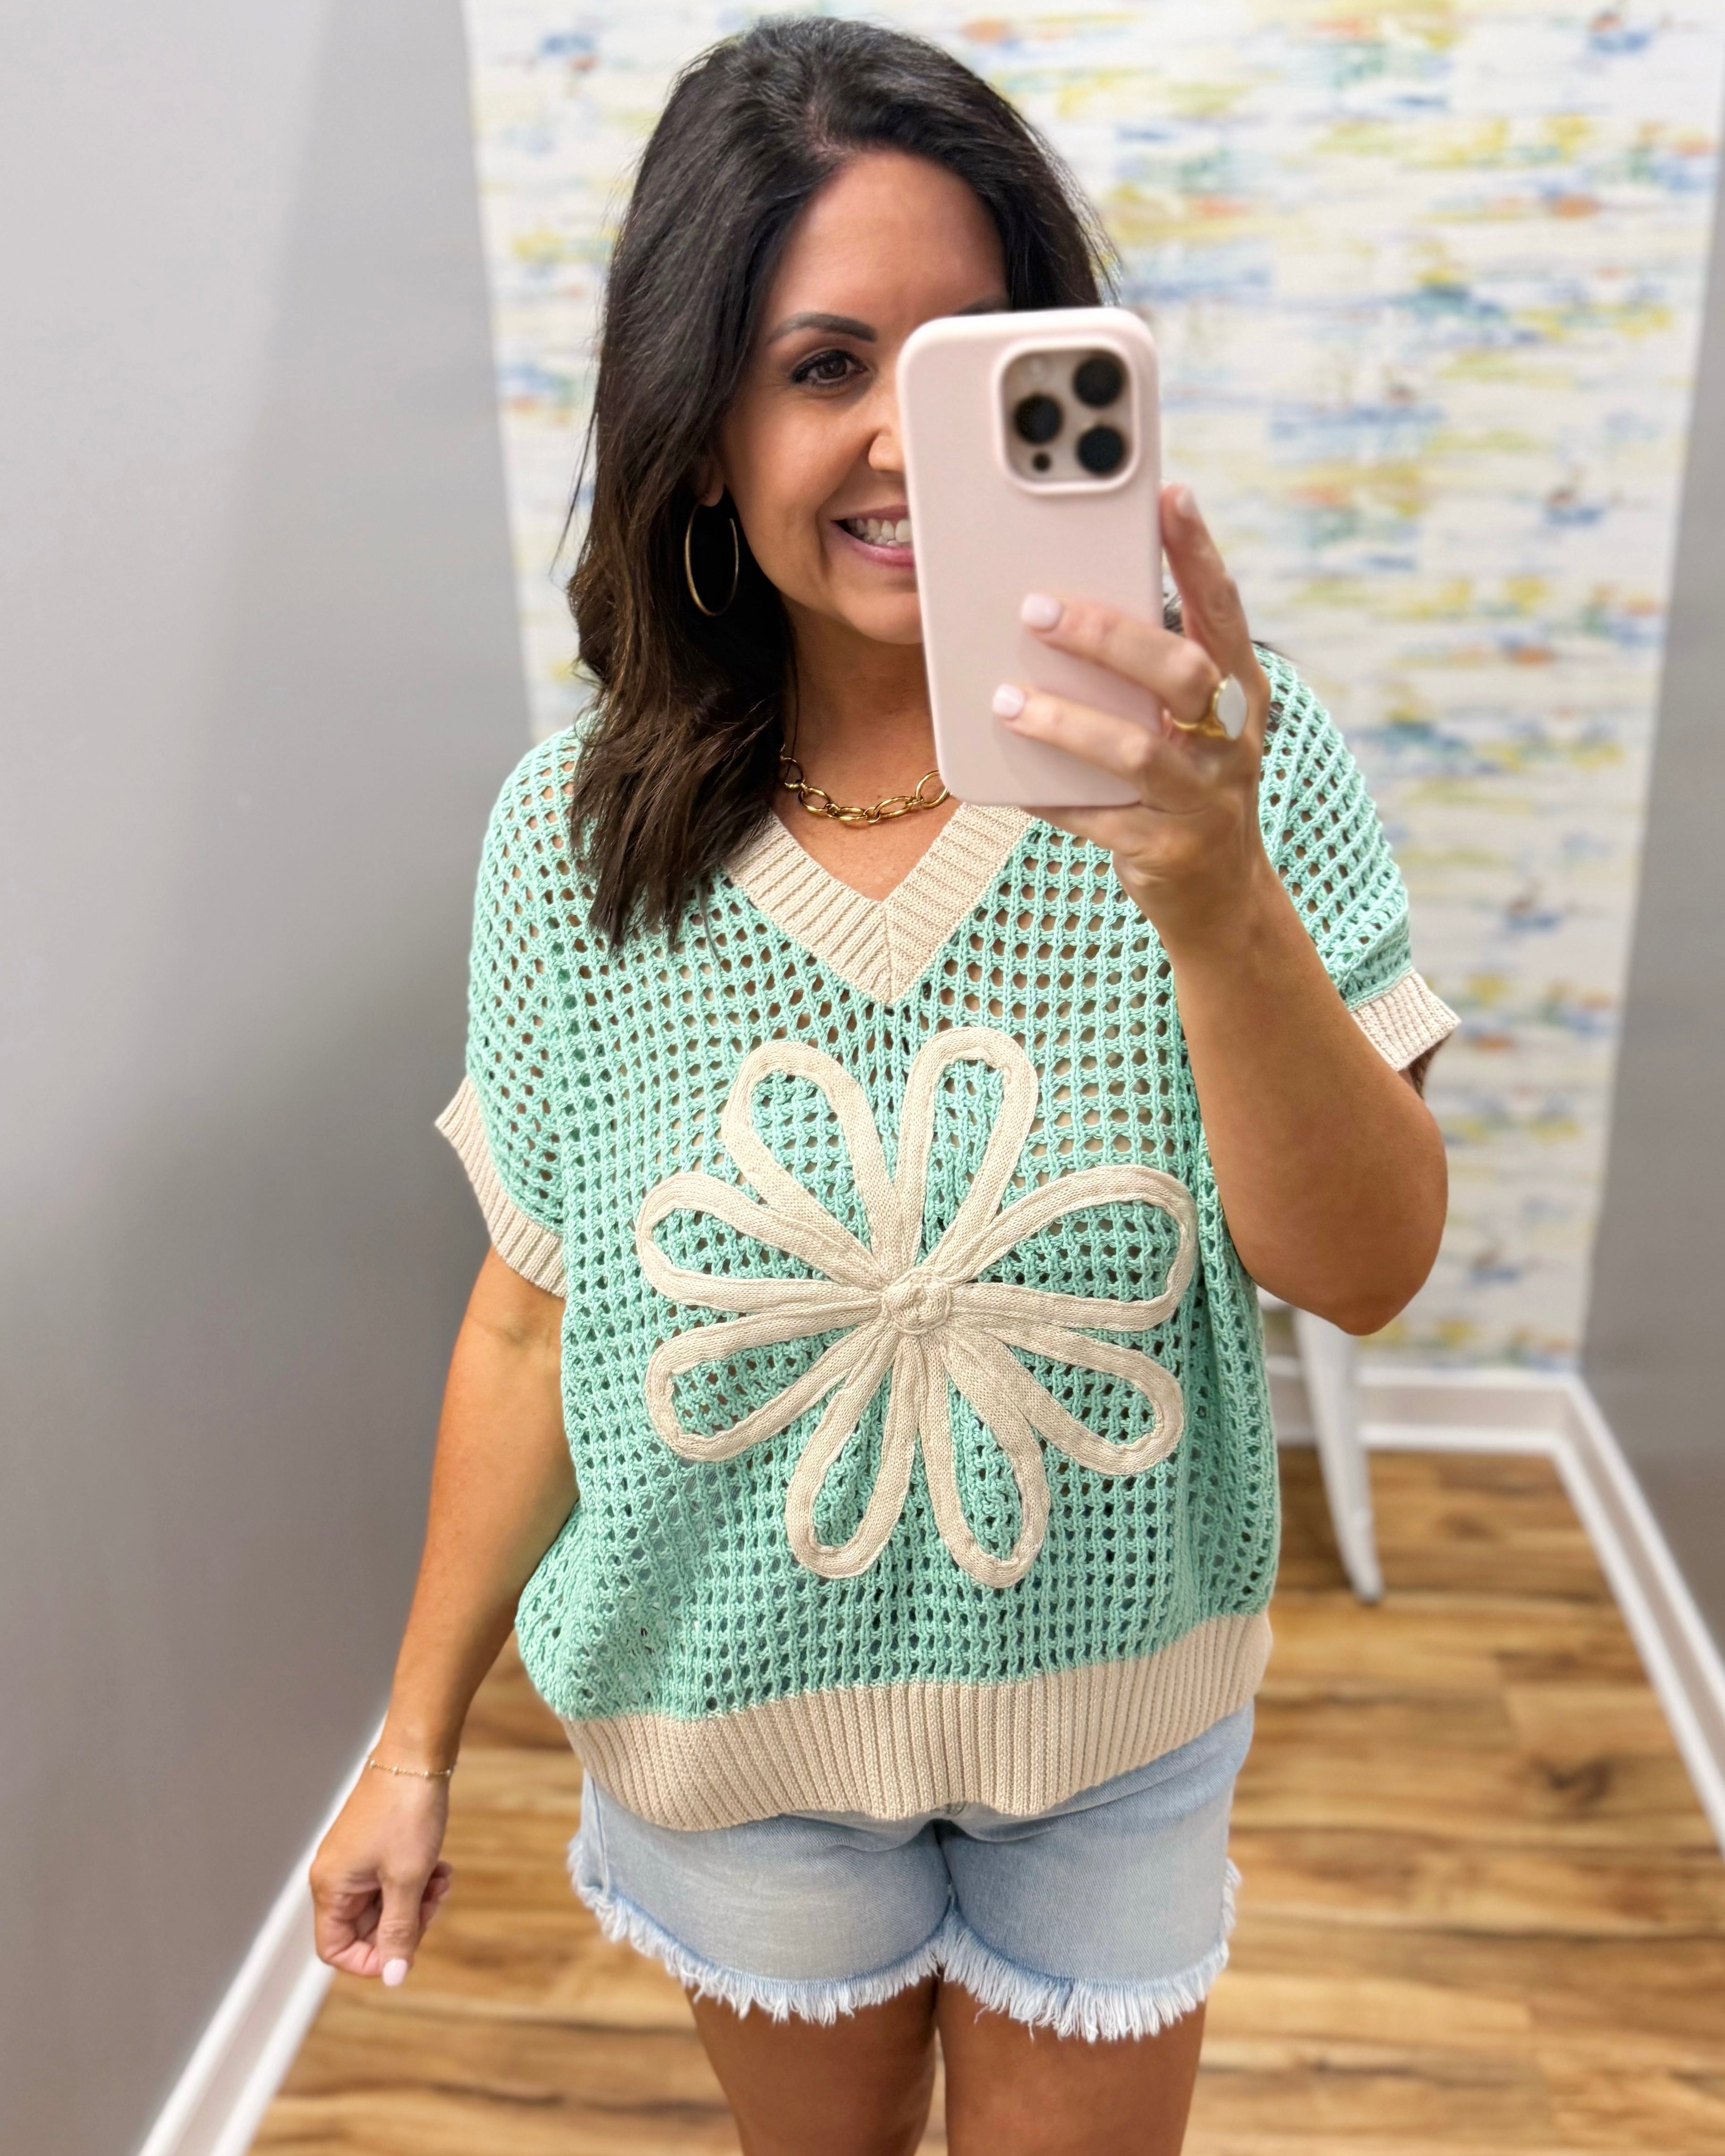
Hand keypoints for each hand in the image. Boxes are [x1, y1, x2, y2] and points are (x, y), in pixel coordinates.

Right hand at [309, 1766, 453, 1984]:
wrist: (417, 1755)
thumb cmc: (406, 1812)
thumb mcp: (407, 1879)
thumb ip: (399, 1930)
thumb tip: (393, 1978)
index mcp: (330, 1887)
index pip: (335, 1950)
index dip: (372, 1959)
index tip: (408, 1946)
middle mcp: (335, 1875)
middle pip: (364, 1929)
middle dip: (405, 1923)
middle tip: (435, 1901)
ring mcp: (354, 1859)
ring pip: (383, 1904)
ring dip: (416, 1900)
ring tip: (442, 1880)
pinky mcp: (373, 1845)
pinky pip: (391, 1880)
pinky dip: (416, 1879)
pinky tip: (441, 1867)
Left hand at [992, 483, 1273, 950]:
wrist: (1221, 899)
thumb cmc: (1186, 788)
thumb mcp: (1187, 726)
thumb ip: (1146, 677)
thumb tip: (1060, 610)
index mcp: (1238, 694)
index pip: (1223, 609)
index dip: (1199, 552)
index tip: (1169, 496)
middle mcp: (1230, 741)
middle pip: (1181, 672)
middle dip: (1109, 636)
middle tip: (1038, 609)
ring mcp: (1203, 799)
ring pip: (1135, 750)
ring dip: (1065, 722)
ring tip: (1005, 701)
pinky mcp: (1167, 850)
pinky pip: (1097, 818)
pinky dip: (1051, 797)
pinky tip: (1012, 781)